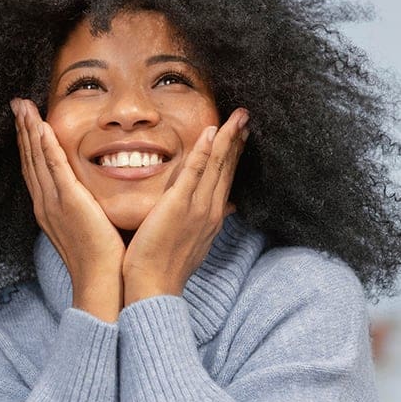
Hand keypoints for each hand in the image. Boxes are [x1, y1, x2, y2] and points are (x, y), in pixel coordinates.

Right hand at [10, 98, 124, 321]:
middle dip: (22, 130)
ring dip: (29, 130)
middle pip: (30, 159)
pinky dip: (45, 145)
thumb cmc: (99, 256)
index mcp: (49, 208)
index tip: (25, 122)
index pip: (35, 169)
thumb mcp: (84, 226)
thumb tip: (87, 195)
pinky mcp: (69, 201)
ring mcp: (54, 202)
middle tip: (16, 104)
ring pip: (37, 159)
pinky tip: (40, 126)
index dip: (28, 144)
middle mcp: (45, 203)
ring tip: (22, 106)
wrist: (101, 280)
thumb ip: (81, 207)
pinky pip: (54, 167)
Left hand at [122, 109, 249, 305]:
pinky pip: (193, 173)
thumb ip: (206, 220)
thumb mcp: (194, 240)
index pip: (225, 178)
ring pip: (216, 166)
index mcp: (211, 216)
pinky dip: (204, 152)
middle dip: (237, 140)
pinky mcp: (179, 205)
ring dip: (228, 139)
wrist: (155, 286)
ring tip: (238, 117)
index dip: (233, 154)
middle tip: (246, 116)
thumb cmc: (167, 264)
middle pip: (226, 168)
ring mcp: (197, 207)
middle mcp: (210, 209)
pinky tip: (212, 132)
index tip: (240, 135)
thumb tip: (225, 207)